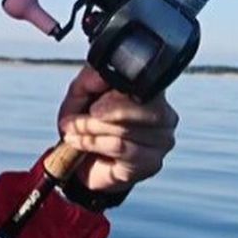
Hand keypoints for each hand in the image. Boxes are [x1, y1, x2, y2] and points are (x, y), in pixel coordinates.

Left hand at [57, 65, 177, 195]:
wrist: (84, 162)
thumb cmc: (88, 123)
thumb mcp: (80, 94)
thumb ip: (89, 78)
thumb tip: (100, 75)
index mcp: (151, 91)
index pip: (144, 84)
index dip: (117, 92)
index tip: (93, 103)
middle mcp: (164, 115)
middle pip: (139, 108)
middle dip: (99, 116)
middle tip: (73, 120)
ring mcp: (161, 140)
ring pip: (125, 129)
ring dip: (90, 130)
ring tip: (73, 131)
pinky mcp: (152, 162)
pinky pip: (121, 148)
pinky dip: (94, 143)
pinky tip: (80, 144)